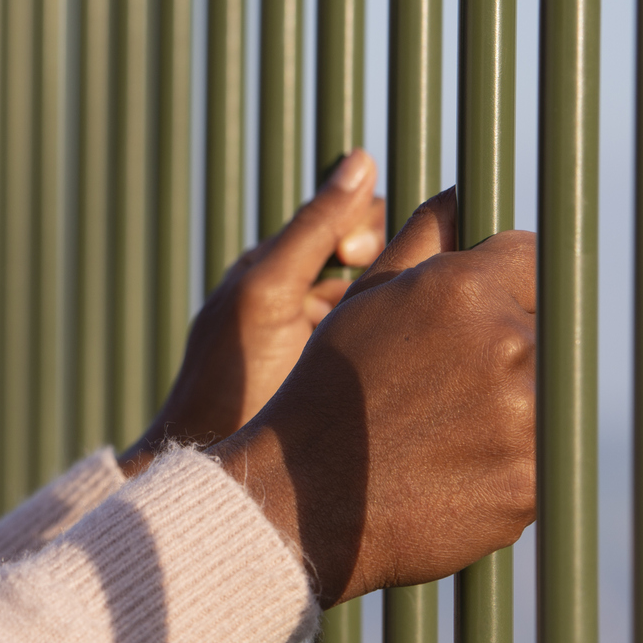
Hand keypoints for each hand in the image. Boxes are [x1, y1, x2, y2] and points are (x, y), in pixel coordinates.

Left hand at [122, 148, 385, 467]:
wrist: (222, 482)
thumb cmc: (229, 383)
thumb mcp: (269, 294)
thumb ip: (313, 228)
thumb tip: (361, 159)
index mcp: (278, 269)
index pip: (347, 218)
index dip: (364, 224)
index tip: (358, 253)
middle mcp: (303, 300)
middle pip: (375, 256)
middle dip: (394, 262)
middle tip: (383, 292)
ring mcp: (326, 345)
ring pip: (387, 300)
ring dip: (408, 301)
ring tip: (412, 324)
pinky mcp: (347, 384)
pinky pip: (388, 342)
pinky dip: (406, 339)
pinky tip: (420, 359)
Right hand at [209, 191, 536, 605]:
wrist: (302, 499)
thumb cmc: (327, 391)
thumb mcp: (364, 301)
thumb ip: (422, 239)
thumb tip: (462, 194)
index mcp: (465, 289)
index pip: (533, 259)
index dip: (504, 284)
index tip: (475, 316)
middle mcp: (507, 345)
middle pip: (545, 328)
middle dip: (505, 348)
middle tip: (445, 387)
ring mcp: (526, 418)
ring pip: (548, 394)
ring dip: (511, 406)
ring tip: (444, 430)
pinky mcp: (534, 483)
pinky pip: (543, 458)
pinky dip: (508, 462)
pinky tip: (452, 469)